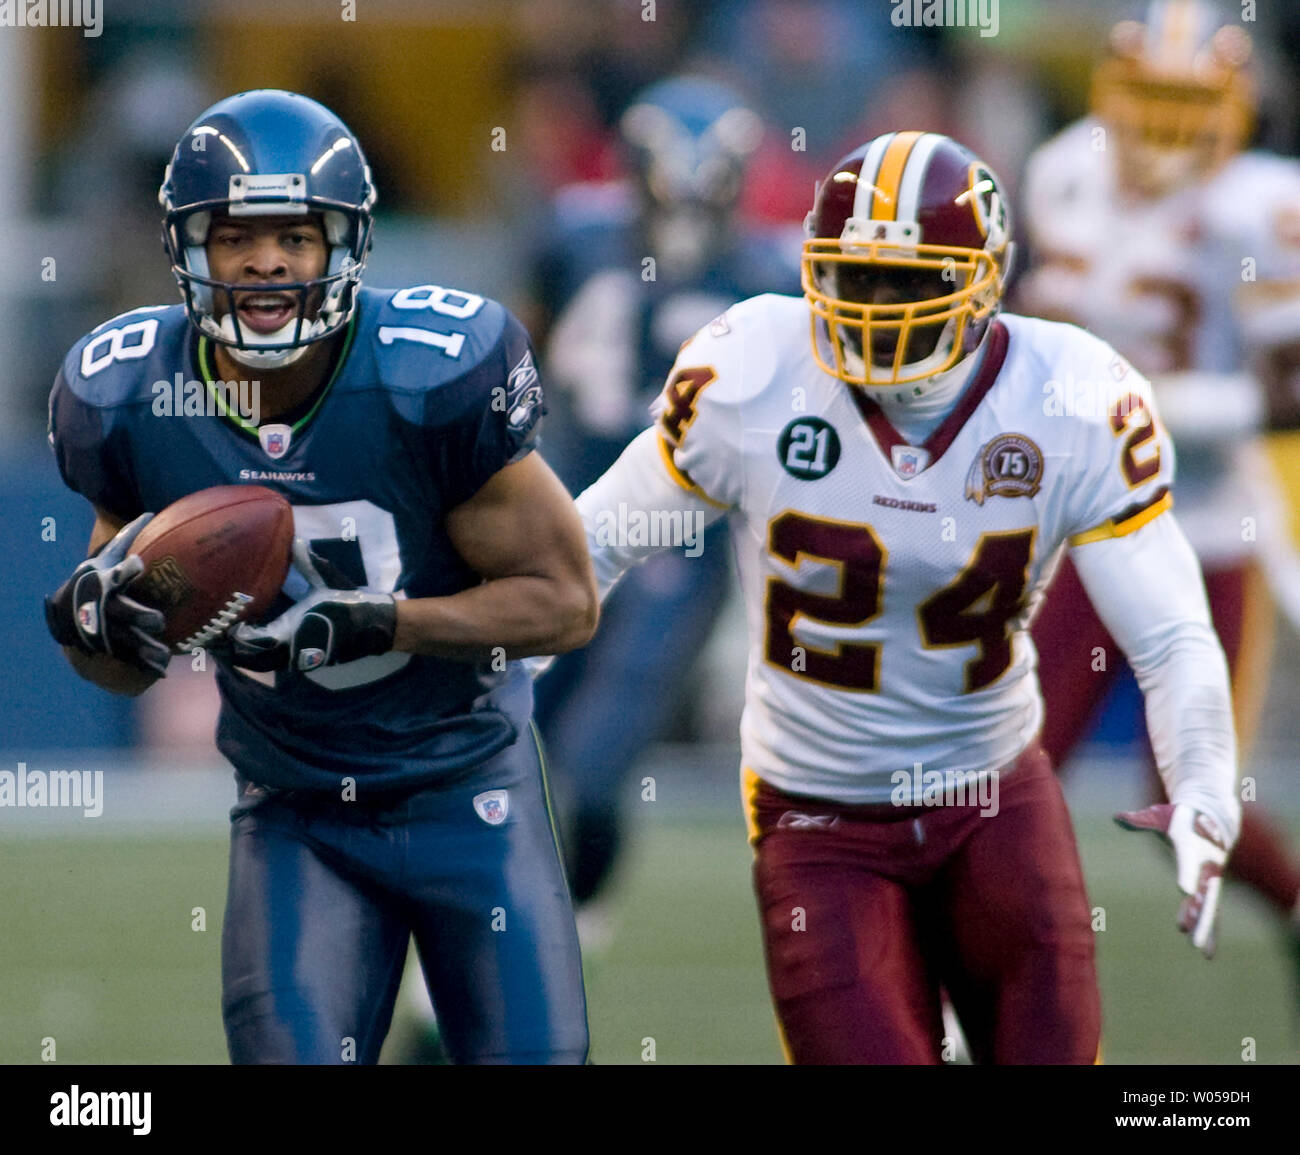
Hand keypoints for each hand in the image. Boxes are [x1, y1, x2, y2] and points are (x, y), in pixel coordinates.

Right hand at [44, 513, 169, 675]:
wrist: (65, 610)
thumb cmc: (93, 579)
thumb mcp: (104, 558)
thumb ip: (127, 539)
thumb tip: (149, 513)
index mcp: (102, 582)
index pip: (113, 572)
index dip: (125, 569)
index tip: (138, 565)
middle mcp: (99, 606)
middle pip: (117, 611)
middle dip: (135, 614)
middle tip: (157, 619)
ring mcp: (100, 629)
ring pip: (122, 639)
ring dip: (143, 647)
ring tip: (163, 654)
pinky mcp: (103, 646)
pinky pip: (125, 657)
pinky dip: (142, 664)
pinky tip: (161, 670)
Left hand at [223, 539, 396, 672]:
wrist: (374, 626)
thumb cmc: (349, 603)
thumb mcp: (327, 580)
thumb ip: (307, 562)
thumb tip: (295, 540)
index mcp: (292, 633)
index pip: (252, 641)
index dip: (232, 636)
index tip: (217, 625)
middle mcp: (291, 652)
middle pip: (248, 659)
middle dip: (228, 650)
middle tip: (206, 637)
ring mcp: (296, 659)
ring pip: (258, 663)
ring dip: (239, 655)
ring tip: (218, 643)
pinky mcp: (300, 660)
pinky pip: (269, 662)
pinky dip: (253, 656)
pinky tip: (243, 644)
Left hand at [1114, 803, 1229, 957]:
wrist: (1214, 818)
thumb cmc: (1181, 818)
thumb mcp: (1160, 815)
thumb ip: (1140, 820)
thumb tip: (1116, 817)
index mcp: (1191, 847)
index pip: (1188, 864)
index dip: (1186, 876)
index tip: (1184, 891)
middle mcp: (1205, 866)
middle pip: (1203, 892)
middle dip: (1197, 912)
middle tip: (1187, 930)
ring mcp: (1211, 879)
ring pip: (1210, 907)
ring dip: (1205, 928)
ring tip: (1202, 951)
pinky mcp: (1210, 887)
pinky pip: (1211, 911)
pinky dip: (1210, 930)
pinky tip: (1207, 952)